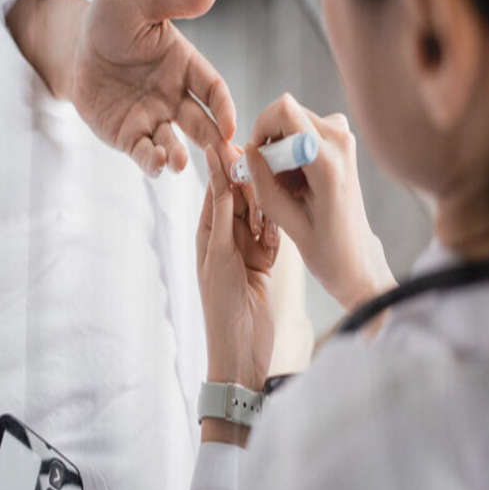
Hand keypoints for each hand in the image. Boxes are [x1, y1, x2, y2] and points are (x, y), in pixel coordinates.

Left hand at [70, 0, 240, 176]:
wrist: (73, 44)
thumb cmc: (110, 17)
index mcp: (185, 65)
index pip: (213, 89)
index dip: (224, 108)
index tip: (230, 126)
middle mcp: (174, 96)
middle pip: (202, 123)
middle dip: (215, 142)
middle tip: (226, 160)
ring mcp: (153, 118)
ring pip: (174, 143)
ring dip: (181, 156)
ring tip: (180, 163)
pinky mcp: (129, 135)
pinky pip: (144, 153)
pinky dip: (153, 162)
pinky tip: (158, 164)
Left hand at [197, 146, 280, 392]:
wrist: (243, 349)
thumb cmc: (223, 306)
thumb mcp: (220, 255)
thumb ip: (223, 215)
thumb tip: (218, 174)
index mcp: (207, 235)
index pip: (216, 192)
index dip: (224, 168)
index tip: (232, 140)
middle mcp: (226, 240)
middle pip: (241, 200)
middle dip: (251, 189)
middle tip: (263, 171)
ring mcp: (248, 251)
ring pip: (261, 215)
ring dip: (266, 210)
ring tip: (273, 200)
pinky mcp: (266, 263)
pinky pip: (275, 236)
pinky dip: (277, 232)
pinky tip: (281, 227)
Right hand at [245, 94, 395, 311]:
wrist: (357, 258)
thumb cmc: (325, 248)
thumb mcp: (284, 220)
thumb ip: (262, 181)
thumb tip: (248, 148)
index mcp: (328, 162)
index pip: (284, 111)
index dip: (260, 129)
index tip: (258, 161)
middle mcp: (341, 141)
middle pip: (286, 112)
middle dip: (270, 142)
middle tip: (273, 181)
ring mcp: (345, 138)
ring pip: (293, 121)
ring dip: (281, 149)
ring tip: (289, 188)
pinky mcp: (343, 142)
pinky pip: (304, 130)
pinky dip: (293, 151)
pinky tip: (299, 183)